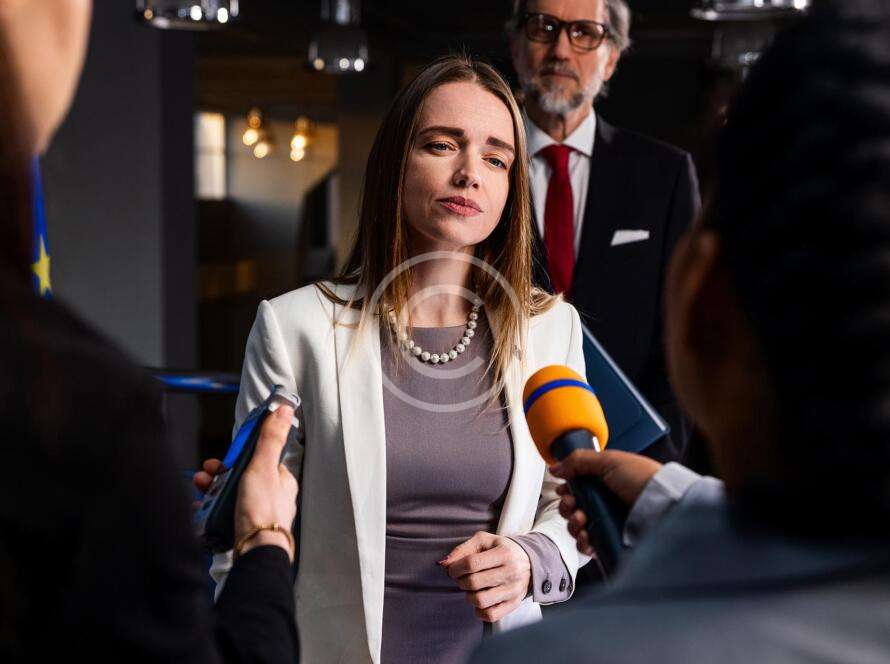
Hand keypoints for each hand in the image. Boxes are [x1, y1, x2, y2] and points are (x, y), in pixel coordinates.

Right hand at [192, 406, 298, 559]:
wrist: (256, 553)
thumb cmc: (262, 512)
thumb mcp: (263, 467)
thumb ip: (271, 438)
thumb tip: (284, 409)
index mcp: (281, 481)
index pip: (258, 460)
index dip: (238, 456)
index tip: (224, 456)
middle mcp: (271, 497)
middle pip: (241, 478)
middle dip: (219, 474)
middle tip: (206, 474)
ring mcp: (257, 514)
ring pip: (231, 496)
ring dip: (212, 490)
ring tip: (200, 489)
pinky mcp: (243, 530)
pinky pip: (224, 515)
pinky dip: (210, 510)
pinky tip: (201, 510)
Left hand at [440, 531, 530, 622]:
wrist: (529, 561)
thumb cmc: (501, 549)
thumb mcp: (484, 541)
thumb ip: (462, 549)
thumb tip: (444, 564)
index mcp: (504, 553)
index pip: (471, 563)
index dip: (455, 568)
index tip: (452, 569)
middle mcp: (511, 572)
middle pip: (473, 583)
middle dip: (460, 581)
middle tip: (461, 578)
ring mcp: (513, 590)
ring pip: (480, 601)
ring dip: (468, 595)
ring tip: (471, 588)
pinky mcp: (514, 604)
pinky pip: (490, 616)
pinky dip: (479, 611)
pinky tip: (479, 599)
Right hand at [551, 449, 660, 555]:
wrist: (665, 504)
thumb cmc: (643, 479)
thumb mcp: (609, 461)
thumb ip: (579, 461)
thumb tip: (556, 468)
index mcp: (604, 482)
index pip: (577, 489)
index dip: (567, 491)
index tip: (564, 491)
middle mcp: (605, 503)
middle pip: (573, 508)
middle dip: (566, 507)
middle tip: (572, 504)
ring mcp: (608, 523)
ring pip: (577, 528)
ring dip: (573, 524)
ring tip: (582, 520)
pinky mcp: (611, 541)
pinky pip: (588, 546)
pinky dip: (582, 542)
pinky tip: (586, 536)